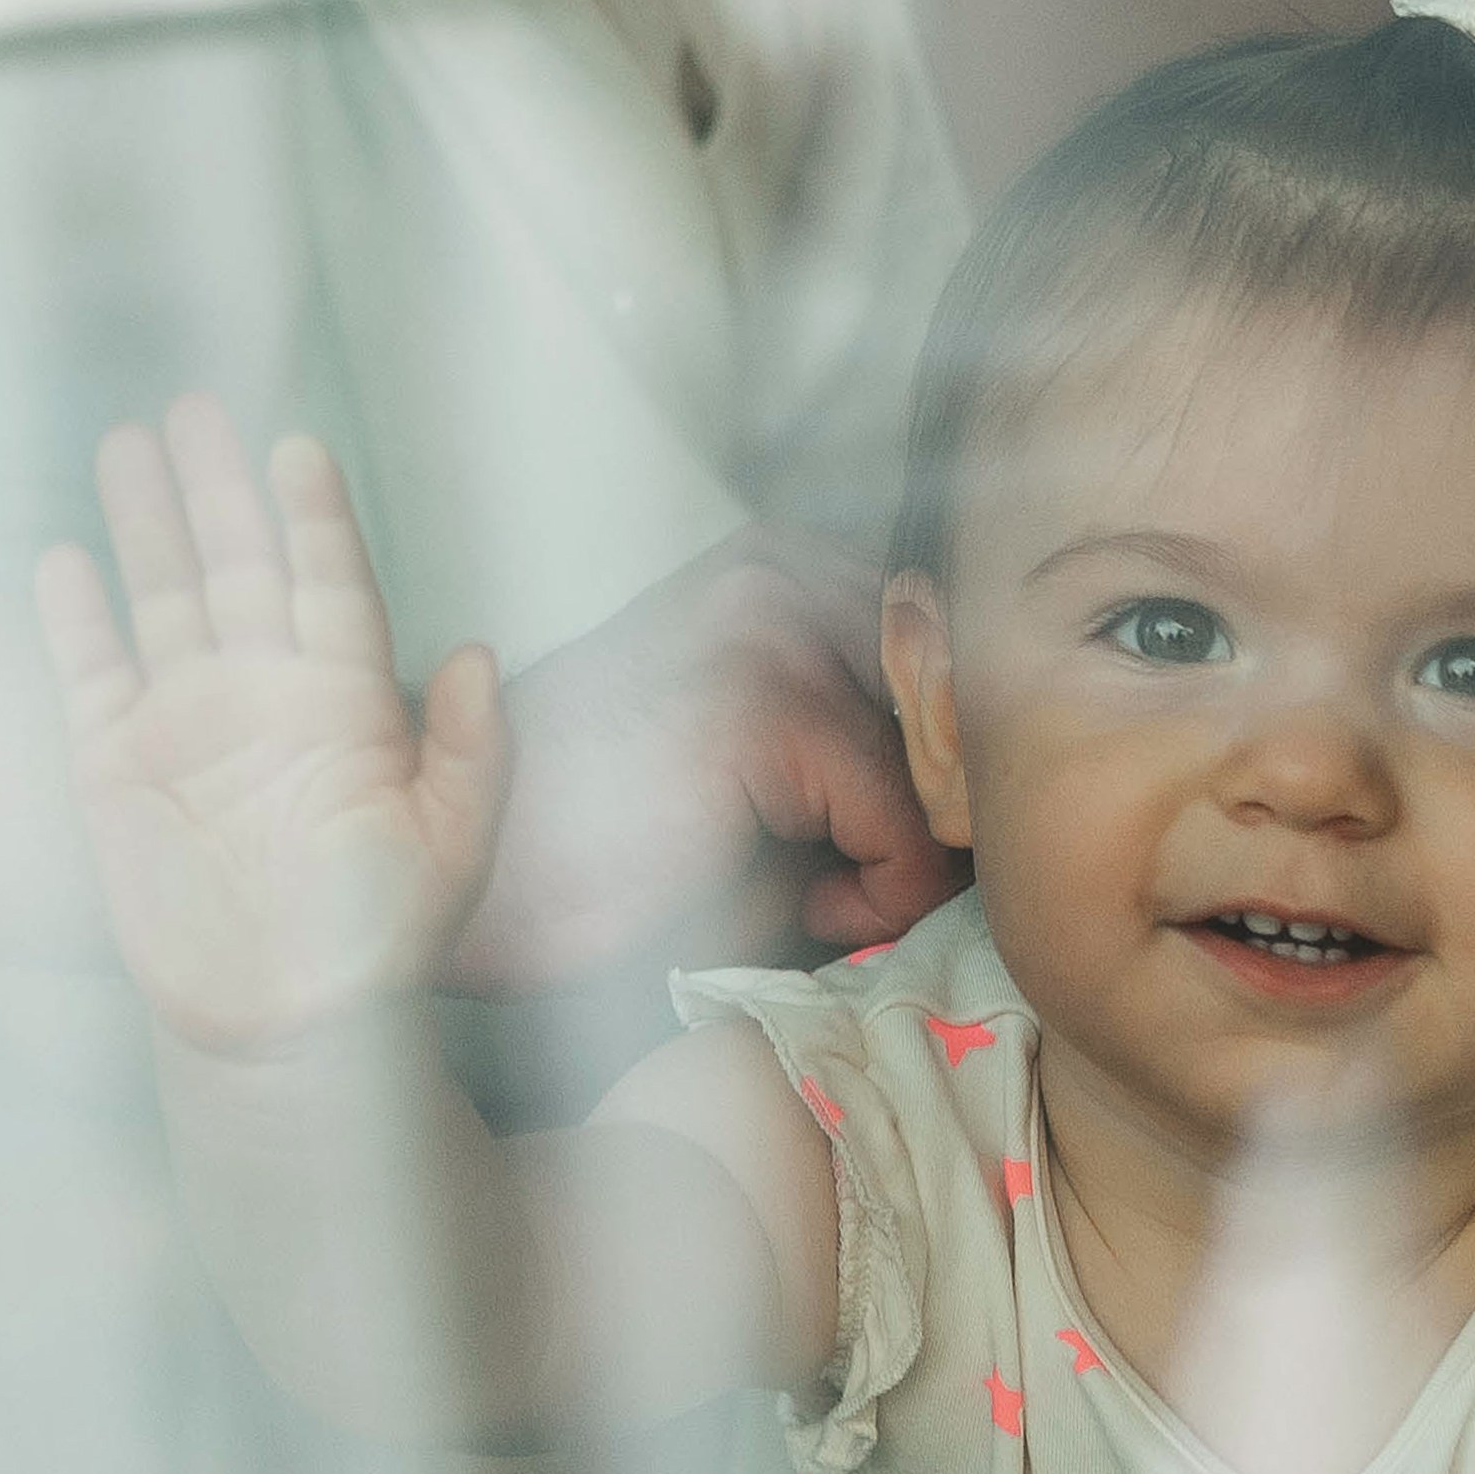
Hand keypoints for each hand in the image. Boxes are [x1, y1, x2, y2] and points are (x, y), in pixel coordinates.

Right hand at [35, 396, 508, 1049]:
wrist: (290, 1026)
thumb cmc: (382, 940)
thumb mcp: (454, 846)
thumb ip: (474, 750)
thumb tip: (480, 651)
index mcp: (349, 704)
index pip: (330, 586)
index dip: (314, 519)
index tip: (299, 450)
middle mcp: (266, 696)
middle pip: (240, 569)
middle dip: (219, 490)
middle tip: (197, 408)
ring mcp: (190, 724)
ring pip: (166, 600)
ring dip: (148, 525)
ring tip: (129, 441)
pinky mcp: (120, 766)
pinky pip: (93, 674)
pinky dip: (76, 619)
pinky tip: (65, 557)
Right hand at [445, 523, 963, 995]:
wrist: (479, 890)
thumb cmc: (612, 848)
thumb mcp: (769, 773)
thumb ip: (879, 748)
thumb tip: (996, 792)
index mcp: (781, 562)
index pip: (958, 656)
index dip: (950, 768)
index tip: (891, 846)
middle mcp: (782, 568)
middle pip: (965, 703)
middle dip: (941, 809)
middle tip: (869, 883)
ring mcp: (774, 625)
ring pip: (944, 763)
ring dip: (912, 855)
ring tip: (828, 897)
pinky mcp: (768, 708)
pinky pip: (907, 823)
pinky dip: (883, 894)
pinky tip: (808, 911)